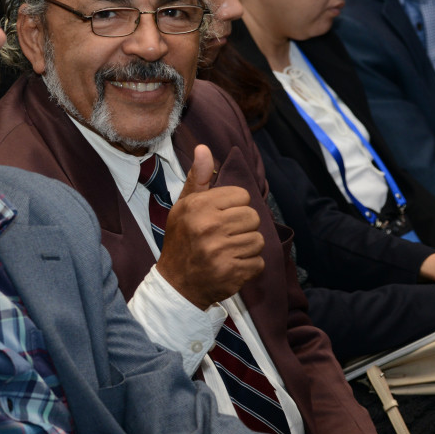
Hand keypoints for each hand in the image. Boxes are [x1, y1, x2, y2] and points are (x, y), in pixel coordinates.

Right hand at [156, 145, 264, 309]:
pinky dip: (249, 266)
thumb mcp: (183, 207)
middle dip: (243, 227)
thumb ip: (197, 179)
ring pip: (258, 240)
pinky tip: (232, 265)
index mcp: (199, 207)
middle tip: (225, 235)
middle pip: (253, 217)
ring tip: (228, 250)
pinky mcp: (232, 273)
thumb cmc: (181, 241)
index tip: (221, 217)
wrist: (176, 285)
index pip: (242, 195)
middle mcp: (209, 227)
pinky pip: (258, 262)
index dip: (234, 206)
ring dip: (247, 247)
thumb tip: (204, 148)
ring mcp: (221, 252)